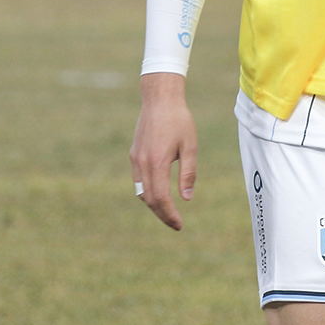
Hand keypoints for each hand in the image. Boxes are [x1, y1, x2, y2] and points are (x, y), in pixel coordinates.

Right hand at [129, 72, 197, 230]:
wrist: (159, 99)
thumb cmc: (179, 120)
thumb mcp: (190, 146)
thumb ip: (188, 174)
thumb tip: (186, 198)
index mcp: (158, 162)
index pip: (160, 198)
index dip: (169, 214)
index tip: (179, 224)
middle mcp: (142, 163)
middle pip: (149, 199)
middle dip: (162, 214)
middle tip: (175, 224)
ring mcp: (135, 159)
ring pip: (141, 192)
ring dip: (153, 204)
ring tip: (168, 211)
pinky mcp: (134, 154)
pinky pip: (137, 180)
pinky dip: (146, 192)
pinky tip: (158, 194)